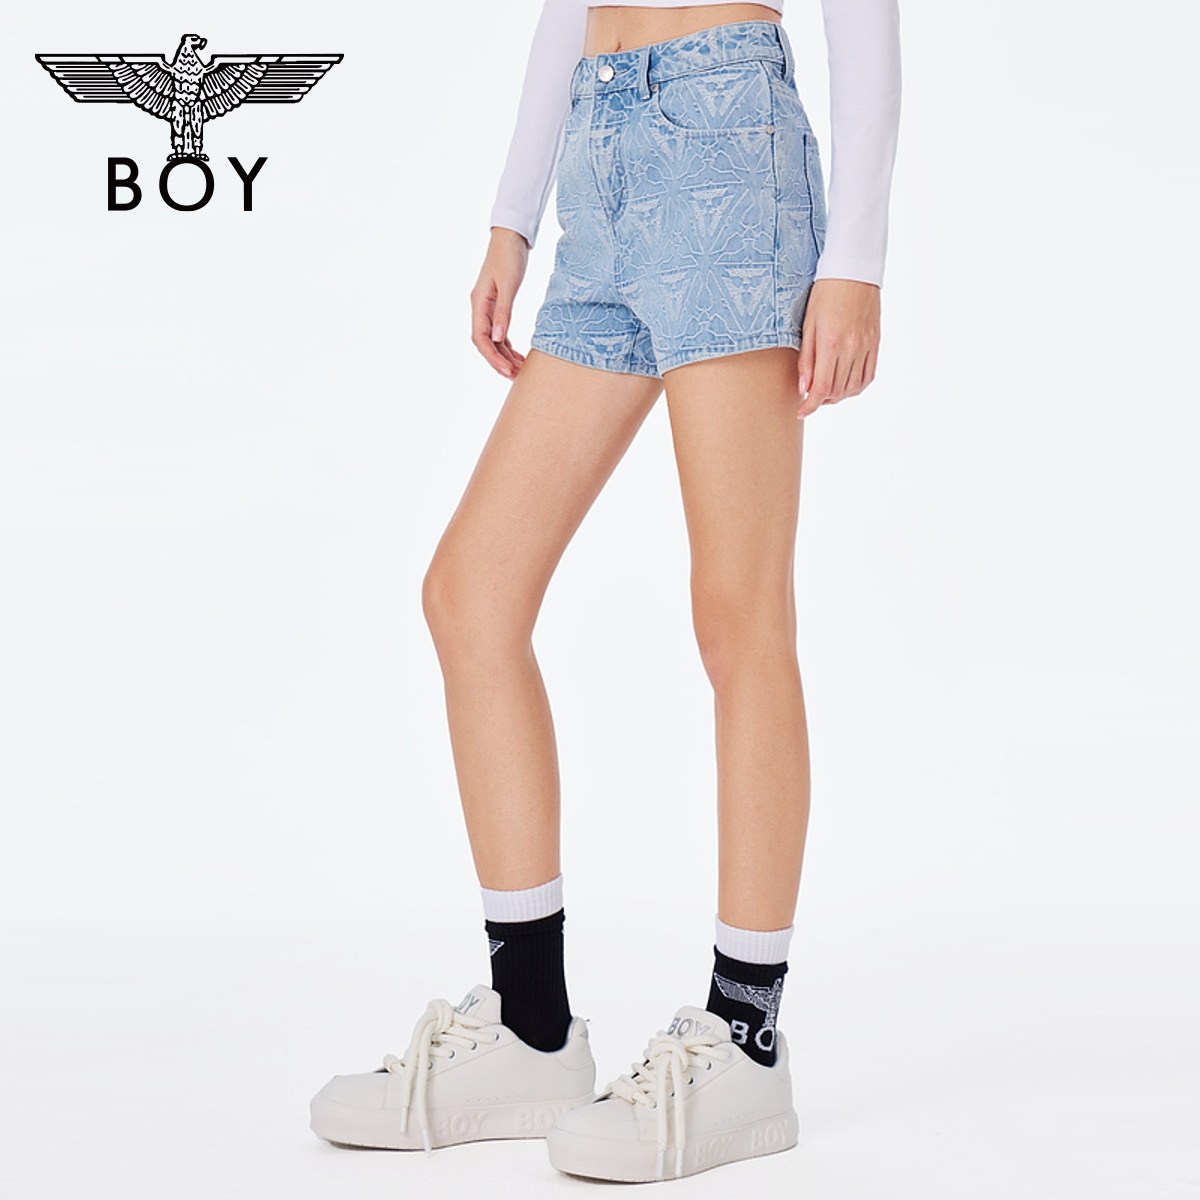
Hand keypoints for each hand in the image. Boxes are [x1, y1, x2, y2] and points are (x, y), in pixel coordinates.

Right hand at [470, 227, 530, 379]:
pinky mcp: (499, 307)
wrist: (511, 237)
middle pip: (486, 343)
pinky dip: (509, 347)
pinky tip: (520, 357)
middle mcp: (480, 308)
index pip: (480, 338)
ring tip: (521, 372)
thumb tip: (498, 338)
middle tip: (516, 377)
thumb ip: (503, 312)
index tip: (507, 370)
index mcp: (479, 303)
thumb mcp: (508, 284)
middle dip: (499, 362)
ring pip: (494, 341)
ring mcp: (488, 309)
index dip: (492, 357)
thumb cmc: (509, 257)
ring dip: (505, 357)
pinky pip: (501, 333)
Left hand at [795, 279, 880, 417]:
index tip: (801, 412)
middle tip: (809, 397)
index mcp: (831, 344)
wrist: (854, 271)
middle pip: (837, 391)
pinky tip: (845, 385)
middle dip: (821, 401)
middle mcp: (851, 349)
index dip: (810, 405)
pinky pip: (868, 376)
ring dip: (837, 396)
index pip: (821, 388)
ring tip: (825, 392)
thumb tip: (804, 388)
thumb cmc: (825, 294)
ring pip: (853, 388)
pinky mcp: (875, 343)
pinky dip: (855, 387)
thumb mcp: (808, 324)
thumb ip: (806, 359)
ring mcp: (866, 347)